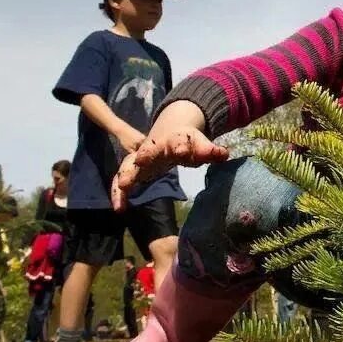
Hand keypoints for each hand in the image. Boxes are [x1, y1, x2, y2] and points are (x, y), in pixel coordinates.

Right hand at [112, 101, 229, 209]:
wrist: (169, 132)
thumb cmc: (186, 142)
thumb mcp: (199, 144)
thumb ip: (210, 151)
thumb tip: (224, 154)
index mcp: (174, 140)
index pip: (178, 141)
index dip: (181, 146)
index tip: (181, 150)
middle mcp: (154, 147)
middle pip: (148, 150)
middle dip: (145, 155)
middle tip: (141, 161)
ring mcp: (140, 158)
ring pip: (130, 165)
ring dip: (126, 175)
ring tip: (123, 187)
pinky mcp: (133, 170)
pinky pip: (122, 182)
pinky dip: (118, 193)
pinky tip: (119, 209)